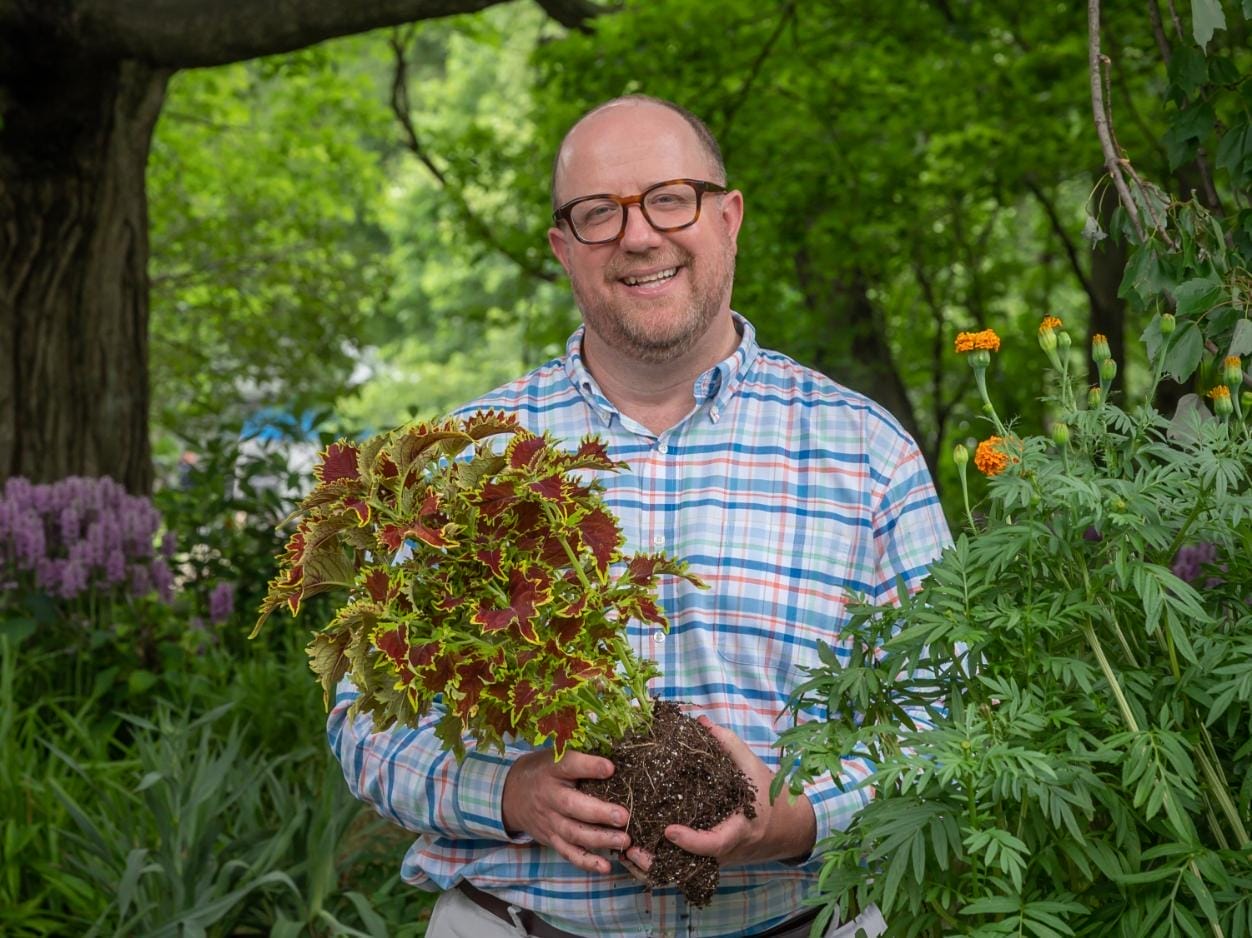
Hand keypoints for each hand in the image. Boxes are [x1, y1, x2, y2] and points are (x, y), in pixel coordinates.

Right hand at [502, 749, 631, 874]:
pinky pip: (568, 853)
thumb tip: (618, 753)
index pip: (569, 766)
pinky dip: (587, 862)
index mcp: (552, 770)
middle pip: (572, 806)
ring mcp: (549, 821)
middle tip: (624, 816)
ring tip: (624, 840)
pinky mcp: (551, 839)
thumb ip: (581, 755)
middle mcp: (549, 797)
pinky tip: (606, 866)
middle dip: (599, 813)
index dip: (589, 766)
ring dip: (600, 839)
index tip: (611, 768)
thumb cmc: (545, 771)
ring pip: (573, 833)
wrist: (512, 795)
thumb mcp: (556, 755)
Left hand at [624, 716, 815, 871]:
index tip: (668, 831)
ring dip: (651, 866)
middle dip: (658, 861)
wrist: (784, 826)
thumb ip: (728, 744)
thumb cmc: (766, 794)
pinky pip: (679, 868)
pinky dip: (655, 864)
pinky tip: (631, 852)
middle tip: (629, 846)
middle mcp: (723, 850)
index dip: (692, 842)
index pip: (715, 844)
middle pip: (688, 866)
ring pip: (679, 872)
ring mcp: (713, 860)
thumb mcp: (751, 766)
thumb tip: (700, 723)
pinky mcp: (705, 860)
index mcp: (738, 828)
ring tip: (623, 850)